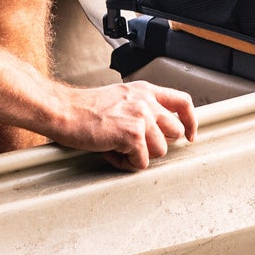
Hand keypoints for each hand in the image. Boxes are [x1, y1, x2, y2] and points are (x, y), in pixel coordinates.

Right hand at [58, 81, 197, 170]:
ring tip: (116, 146)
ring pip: (160, 150)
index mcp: (145, 91)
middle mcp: (147, 101)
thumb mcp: (120, 98)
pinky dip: (125, 163)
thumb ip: (141, 108)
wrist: (63, 110)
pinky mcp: (132, 135)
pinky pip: (142, 162)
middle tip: (134, 144)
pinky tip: (110, 152)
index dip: (191, 121)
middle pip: (175, 132)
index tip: (190, 135)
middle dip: (157, 143)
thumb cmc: (84, 108)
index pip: (183, 102)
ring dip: (139, 154)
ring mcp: (141, 117)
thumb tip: (156, 130)